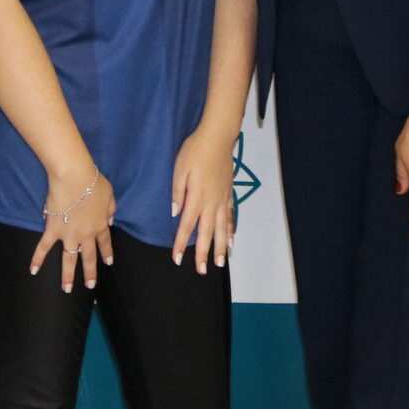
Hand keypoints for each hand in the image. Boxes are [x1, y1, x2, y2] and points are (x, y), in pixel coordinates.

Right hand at [31, 165, 114, 291]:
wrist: (74, 178)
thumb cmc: (93, 182)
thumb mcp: (110, 195)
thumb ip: (111, 209)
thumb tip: (111, 220)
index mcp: (100, 225)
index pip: (105, 243)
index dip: (107, 252)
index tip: (108, 262)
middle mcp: (86, 235)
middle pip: (89, 257)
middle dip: (90, 273)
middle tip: (90, 286)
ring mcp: (69, 234)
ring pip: (69, 259)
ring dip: (68, 275)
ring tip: (66, 289)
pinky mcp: (53, 229)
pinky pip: (44, 246)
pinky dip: (38, 258)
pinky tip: (33, 270)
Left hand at [170, 127, 237, 271]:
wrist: (218, 138)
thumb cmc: (195, 151)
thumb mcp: (179, 169)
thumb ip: (177, 193)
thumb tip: (176, 214)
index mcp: (196, 198)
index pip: (187, 226)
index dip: (181, 244)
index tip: (177, 259)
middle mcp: (211, 203)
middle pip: (207, 233)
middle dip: (204, 254)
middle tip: (202, 271)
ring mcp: (222, 199)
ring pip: (222, 229)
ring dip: (221, 247)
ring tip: (221, 263)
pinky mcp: (228, 194)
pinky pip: (230, 217)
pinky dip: (231, 230)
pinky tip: (232, 240)